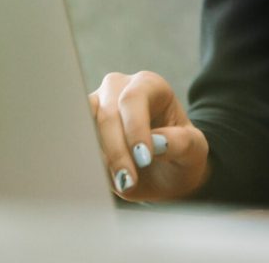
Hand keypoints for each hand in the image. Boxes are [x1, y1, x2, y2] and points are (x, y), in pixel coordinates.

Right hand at [89, 70, 209, 201]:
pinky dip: (83, 160)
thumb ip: (181, 142)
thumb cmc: (181, 155)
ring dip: (97, 156)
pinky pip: (74, 142)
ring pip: (84, 124)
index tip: (144, 158)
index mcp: (150, 85)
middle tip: (129, 181)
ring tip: (116, 182)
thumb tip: (157, 143)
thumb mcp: (194, 149)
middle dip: (117, 151)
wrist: (166, 172)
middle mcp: (119, 89)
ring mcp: (97, 106)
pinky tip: (96, 180)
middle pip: (107, 113)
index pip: (134, 98)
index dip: (135, 128)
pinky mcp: (81, 128)